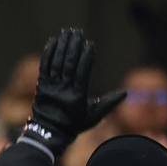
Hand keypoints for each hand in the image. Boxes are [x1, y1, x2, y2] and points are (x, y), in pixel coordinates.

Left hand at [23, 28, 125, 156]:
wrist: (49, 134)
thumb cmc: (74, 125)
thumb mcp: (94, 117)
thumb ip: (108, 103)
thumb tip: (125, 93)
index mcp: (77, 95)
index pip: (82, 72)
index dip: (86, 57)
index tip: (89, 43)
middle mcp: (63, 89)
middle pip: (68, 63)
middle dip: (73, 46)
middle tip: (77, 32)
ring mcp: (51, 87)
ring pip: (56, 63)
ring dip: (61, 46)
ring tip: (66, 32)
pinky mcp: (41, 86)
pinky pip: (44, 67)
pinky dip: (48, 54)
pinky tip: (52, 42)